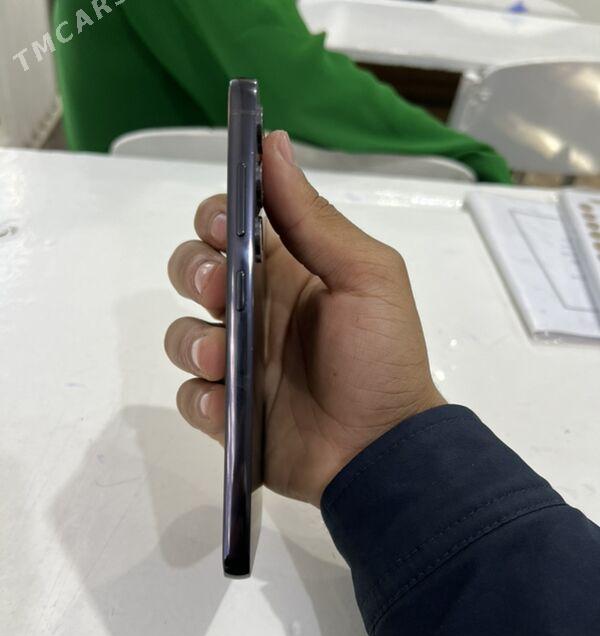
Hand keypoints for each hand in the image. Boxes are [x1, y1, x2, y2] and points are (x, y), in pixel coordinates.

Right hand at [165, 131, 444, 505]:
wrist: (382, 448)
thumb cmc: (382, 357)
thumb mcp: (365, 276)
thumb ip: (314, 217)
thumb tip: (273, 143)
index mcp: (289, 270)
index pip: (232, 225)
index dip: (215, 218)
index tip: (224, 228)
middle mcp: (256, 309)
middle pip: (193, 271)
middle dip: (193, 273)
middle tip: (220, 293)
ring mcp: (240, 362)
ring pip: (183, 333)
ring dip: (193, 340)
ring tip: (225, 360)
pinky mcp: (229, 411)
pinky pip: (191, 395)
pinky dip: (202, 399)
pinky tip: (230, 407)